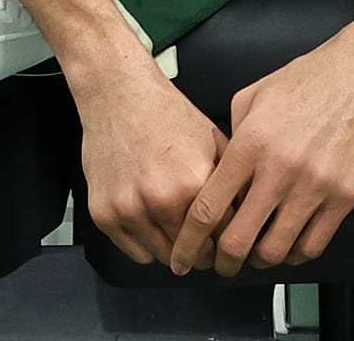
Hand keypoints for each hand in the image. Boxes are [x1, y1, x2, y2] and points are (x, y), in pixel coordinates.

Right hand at [79, 70, 231, 268]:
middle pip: (194, 255)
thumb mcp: (213, 141)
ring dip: (174, 250)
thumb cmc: (165, 114)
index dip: (230, 244)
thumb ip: (232, 181)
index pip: (223, 238)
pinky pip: (135, 252)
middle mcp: (161, 199)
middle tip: (205, 244)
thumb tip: (249, 214)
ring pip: (164, 257)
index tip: (230, 247)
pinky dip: (146, 243)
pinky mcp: (104, 214)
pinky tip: (153, 222)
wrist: (121, 96)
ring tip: (178, 230)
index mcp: (194, 181)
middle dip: (204, 252)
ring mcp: (129, 208)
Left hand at [170, 17, 353, 276]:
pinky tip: (291, 245)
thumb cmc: (312, 79)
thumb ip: (232, 135)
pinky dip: (297, 254)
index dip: (190, 241)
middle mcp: (280, 167)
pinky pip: (314, 244)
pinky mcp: (345, 195)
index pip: (208, 207)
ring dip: (262, 260)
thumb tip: (223, 169)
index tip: (184, 254)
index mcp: (251, 143)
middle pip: (239, 239)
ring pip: (277, 249)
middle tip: (222, 264)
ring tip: (259, 254)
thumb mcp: (253, 96)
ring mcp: (315, 184)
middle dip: (224, 262)